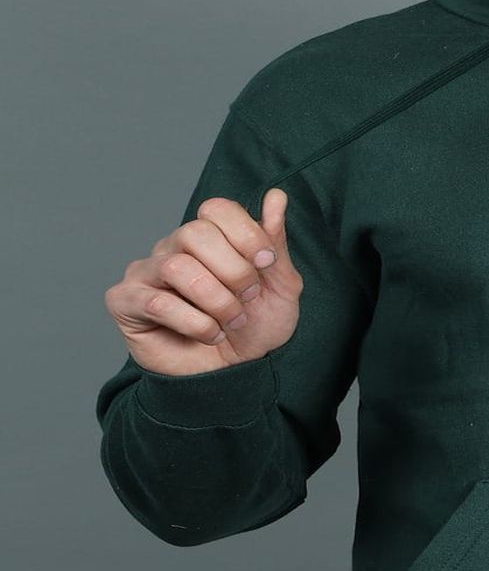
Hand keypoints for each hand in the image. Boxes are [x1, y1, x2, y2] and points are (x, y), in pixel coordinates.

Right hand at [104, 187, 303, 375]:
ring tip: (231, 322)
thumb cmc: (255, 327)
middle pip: (195, 232)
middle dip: (233, 270)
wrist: (236, 374)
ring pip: (176, 266)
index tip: (267, 264)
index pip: (216, 208)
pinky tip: (210, 335)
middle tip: (248, 297)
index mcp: (208, 236)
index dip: (246, 234)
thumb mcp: (280, 285)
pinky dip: (196, 323)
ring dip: (216, 301)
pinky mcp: (125, 301)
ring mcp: (145, 272)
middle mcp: (172, 246)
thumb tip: (277, 196)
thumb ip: (274, 242)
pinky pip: (158, 302)